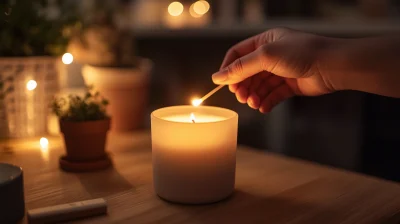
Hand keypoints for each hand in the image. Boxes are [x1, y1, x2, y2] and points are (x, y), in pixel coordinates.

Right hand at [212, 28, 334, 112]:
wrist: (332, 66)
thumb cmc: (302, 53)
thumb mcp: (266, 56)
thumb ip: (241, 67)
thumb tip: (218, 77)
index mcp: (265, 41)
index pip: (238, 54)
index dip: (228, 69)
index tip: (222, 84)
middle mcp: (272, 55)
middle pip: (247, 73)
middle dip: (242, 86)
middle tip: (241, 96)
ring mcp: (281, 71)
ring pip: (259, 86)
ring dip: (253, 96)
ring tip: (253, 103)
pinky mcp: (290, 85)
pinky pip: (272, 95)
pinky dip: (266, 102)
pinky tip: (263, 107)